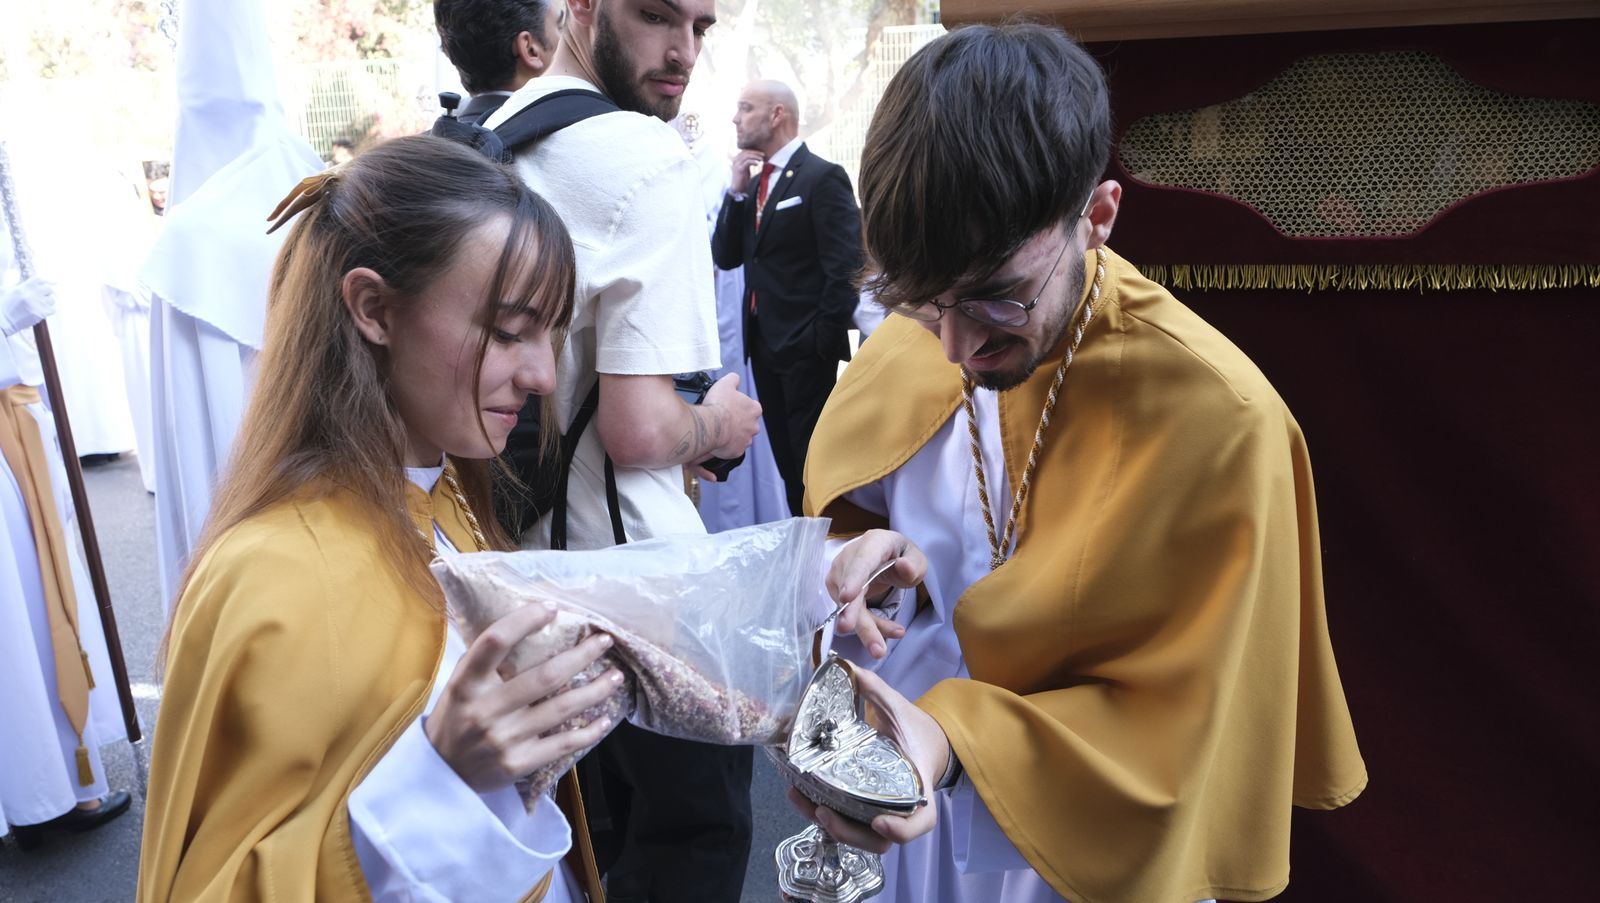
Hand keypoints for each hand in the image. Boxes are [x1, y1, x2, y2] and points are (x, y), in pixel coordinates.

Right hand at [1, 277, 58, 336]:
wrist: (4, 321)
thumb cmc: (6, 307)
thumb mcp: (11, 291)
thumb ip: (23, 285)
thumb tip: (33, 277)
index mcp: (23, 288)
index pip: (40, 279)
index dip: (45, 282)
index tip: (47, 284)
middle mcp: (31, 294)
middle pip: (48, 289)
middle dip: (47, 293)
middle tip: (42, 297)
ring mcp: (37, 304)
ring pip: (52, 299)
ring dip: (48, 302)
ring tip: (39, 306)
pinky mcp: (41, 314)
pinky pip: (52, 310)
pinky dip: (48, 311)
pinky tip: (40, 312)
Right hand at [425, 602, 623, 793]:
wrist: (442, 775)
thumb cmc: (455, 719)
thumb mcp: (460, 685)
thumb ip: (486, 661)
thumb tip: (530, 623)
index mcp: (467, 683)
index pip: (495, 641)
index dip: (525, 620)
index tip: (552, 607)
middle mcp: (486, 709)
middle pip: (545, 676)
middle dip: (581, 655)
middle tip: (604, 641)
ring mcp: (504, 738)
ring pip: (561, 708)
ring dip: (595, 690)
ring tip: (615, 676)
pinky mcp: (518, 763)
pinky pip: (563, 744)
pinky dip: (589, 731)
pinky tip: (605, 719)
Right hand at [701, 372, 761, 459]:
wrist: (710, 426)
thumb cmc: (718, 406)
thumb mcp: (725, 383)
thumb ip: (733, 379)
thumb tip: (735, 378)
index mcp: (754, 409)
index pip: (751, 407)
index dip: (740, 407)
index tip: (731, 407)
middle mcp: (753, 425)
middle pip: (747, 424)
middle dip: (737, 422)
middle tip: (724, 420)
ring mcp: (746, 440)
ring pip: (740, 437)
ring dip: (732, 435)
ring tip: (719, 431)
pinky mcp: (737, 451)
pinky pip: (732, 449)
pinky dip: (726, 446)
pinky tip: (718, 441)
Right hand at [730, 150, 764, 194]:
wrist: (738, 189)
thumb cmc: (742, 179)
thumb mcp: (746, 168)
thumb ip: (748, 162)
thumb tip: (756, 158)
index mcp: (736, 159)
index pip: (745, 151)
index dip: (754, 151)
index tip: (761, 153)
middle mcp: (735, 160)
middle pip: (746, 152)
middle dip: (756, 152)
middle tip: (763, 154)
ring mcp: (737, 164)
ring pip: (747, 156)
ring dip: (756, 156)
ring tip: (761, 159)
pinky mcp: (739, 169)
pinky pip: (747, 162)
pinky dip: (753, 161)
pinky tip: (757, 163)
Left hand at [786, 665, 946, 851]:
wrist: (926, 742)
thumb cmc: (916, 730)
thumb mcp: (899, 709)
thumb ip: (876, 690)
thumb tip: (847, 666)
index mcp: (918, 786)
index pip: (920, 822)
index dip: (902, 829)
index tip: (879, 823)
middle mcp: (901, 808)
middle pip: (880, 840)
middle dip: (849, 832)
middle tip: (823, 813)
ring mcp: (882, 813)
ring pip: (860, 838)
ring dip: (831, 827)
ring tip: (803, 802)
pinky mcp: (865, 810)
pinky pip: (848, 823)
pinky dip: (825, 817)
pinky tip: (800, 797)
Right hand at [826, 530, 924, 657]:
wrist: (885, 556)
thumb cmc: (901, 556)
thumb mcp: (916, 558)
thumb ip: (914, 564)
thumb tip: (904, 567)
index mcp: (873, 543)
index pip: (861, 561)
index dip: (853, 579)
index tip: (847, 598)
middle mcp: (850, 558)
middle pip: (851, 591)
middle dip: (857, 619)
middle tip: (870, 644)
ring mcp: (840, 575)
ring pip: (848, 608)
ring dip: (866, 630)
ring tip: (880, 649)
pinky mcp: (837, 591)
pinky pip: (851, 614)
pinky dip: (869, 626)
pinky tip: (888, 631)